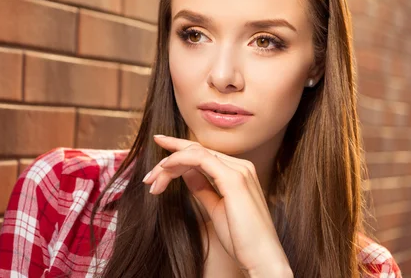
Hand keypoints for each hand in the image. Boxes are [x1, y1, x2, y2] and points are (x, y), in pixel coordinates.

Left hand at [143, 135, 292, 276]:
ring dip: (169, 164)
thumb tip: (186, 174)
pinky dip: (179, 161)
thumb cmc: (242, 240)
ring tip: (152, 181)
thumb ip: (203, 188)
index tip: (158, 157)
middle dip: (168, 160)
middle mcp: (241, 166)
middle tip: (148, 177)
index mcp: (239, 172)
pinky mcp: (234, 179)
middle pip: (196, 152)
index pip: (203, 155)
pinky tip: (165, 170)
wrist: (262, 259)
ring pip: (195, 153)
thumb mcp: (216, 209)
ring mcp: (239, 170)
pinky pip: (200, 159)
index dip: (178, 152)